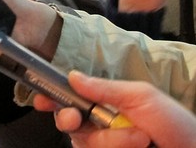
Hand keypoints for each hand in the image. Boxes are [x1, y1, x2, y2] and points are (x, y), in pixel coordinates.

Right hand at [33, 71, 195, 147]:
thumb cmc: (175, 123)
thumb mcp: (141, 97)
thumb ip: (105, 88)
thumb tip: (72, 76)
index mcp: (105, 103)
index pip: (70, 98)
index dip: (52, 97)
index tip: (41, 99)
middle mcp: (100, 125)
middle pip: (67, 121)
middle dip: (69, 119)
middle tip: (74, 119)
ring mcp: (104, 146)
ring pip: (83, 142)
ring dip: (110, 140)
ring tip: (140, 139)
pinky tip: (135, 147)